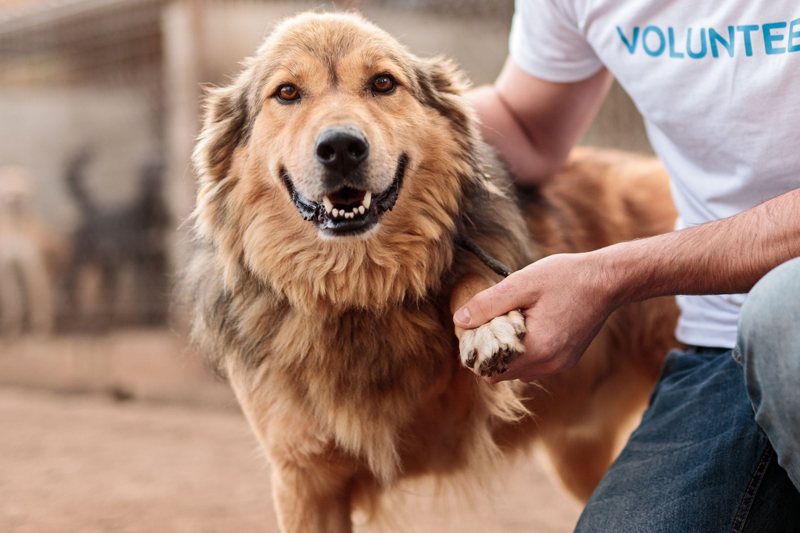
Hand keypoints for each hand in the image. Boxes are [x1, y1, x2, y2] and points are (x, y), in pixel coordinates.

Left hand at [453, 252, 618, 382]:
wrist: (608, 280)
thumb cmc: (565, 277)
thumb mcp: (521, 283)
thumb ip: (488, 304)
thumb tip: (460, 320)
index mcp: (537, 349)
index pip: (490, 369)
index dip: (476, 352)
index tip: (473, 329)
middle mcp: (550, 364)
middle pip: (501, 374)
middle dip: (489, 353)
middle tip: (487, 323)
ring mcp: (560, 365)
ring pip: (518, 372)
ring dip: (506, 354)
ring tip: (508, 323)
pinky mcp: (567, 360)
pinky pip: (534, 366)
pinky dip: (524, 352)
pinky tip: (526, 327)